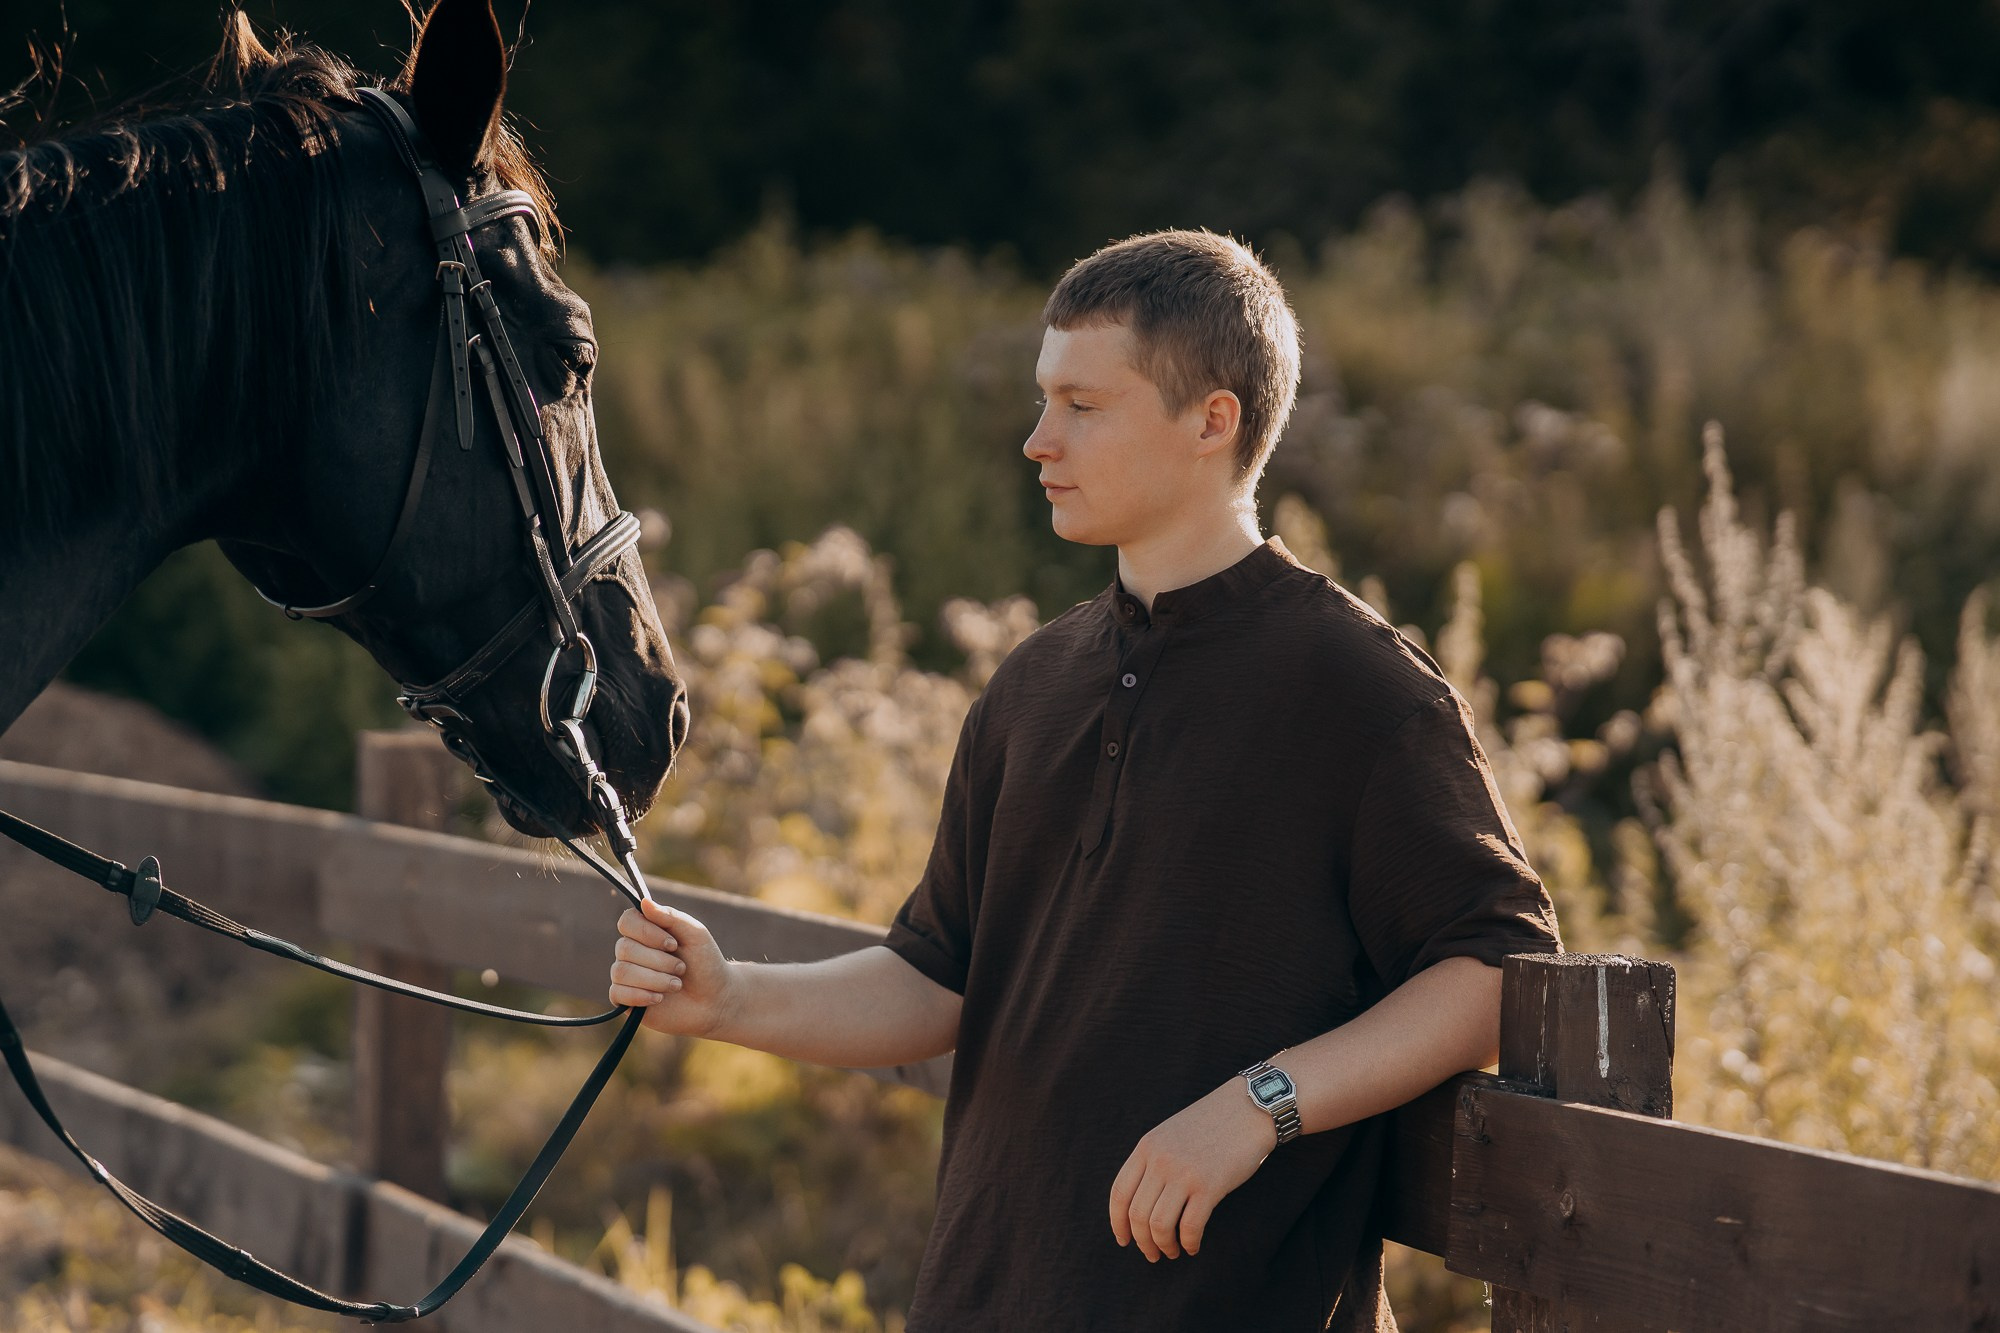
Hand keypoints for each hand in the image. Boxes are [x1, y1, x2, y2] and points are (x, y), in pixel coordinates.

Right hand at [608, 898, 732, 1037]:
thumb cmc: (706, 963)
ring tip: (676, 985)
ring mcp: (627, 975)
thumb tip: (644, 902)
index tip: (672, 944)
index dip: (646, 932)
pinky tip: (660, 998)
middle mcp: (631, 951)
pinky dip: (641, 995)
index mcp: (646, 931)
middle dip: (659, 961)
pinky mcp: (625, 999)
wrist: (714, 1000)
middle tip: (682, 968)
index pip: (627, 921)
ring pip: (621, 971)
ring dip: (654, 979)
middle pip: (624, 948)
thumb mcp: (695, 934)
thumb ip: (671, 917)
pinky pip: (617, 993)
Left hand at [1109, 1076, 1276, 1260]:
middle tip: (1152, 1254)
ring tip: (1172, 1251)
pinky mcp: (1209, 1186)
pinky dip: (1188, 1243)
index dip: (1117, 1223)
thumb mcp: (1170, 1134)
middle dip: (1142, 1242)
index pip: (1119, 1193)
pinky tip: (1193, 1246)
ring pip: (1159, 1225)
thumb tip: (1142, 1201)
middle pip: (1137, 1215)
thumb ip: (1153, 1161)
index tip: (1124, 1240)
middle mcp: (1160, 1160)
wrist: (1248, 1109)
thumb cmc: (1212, 1124)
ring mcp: (1183, 1173)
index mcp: (1146, 1147)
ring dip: (1163, 1246)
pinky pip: (1190, 1226)